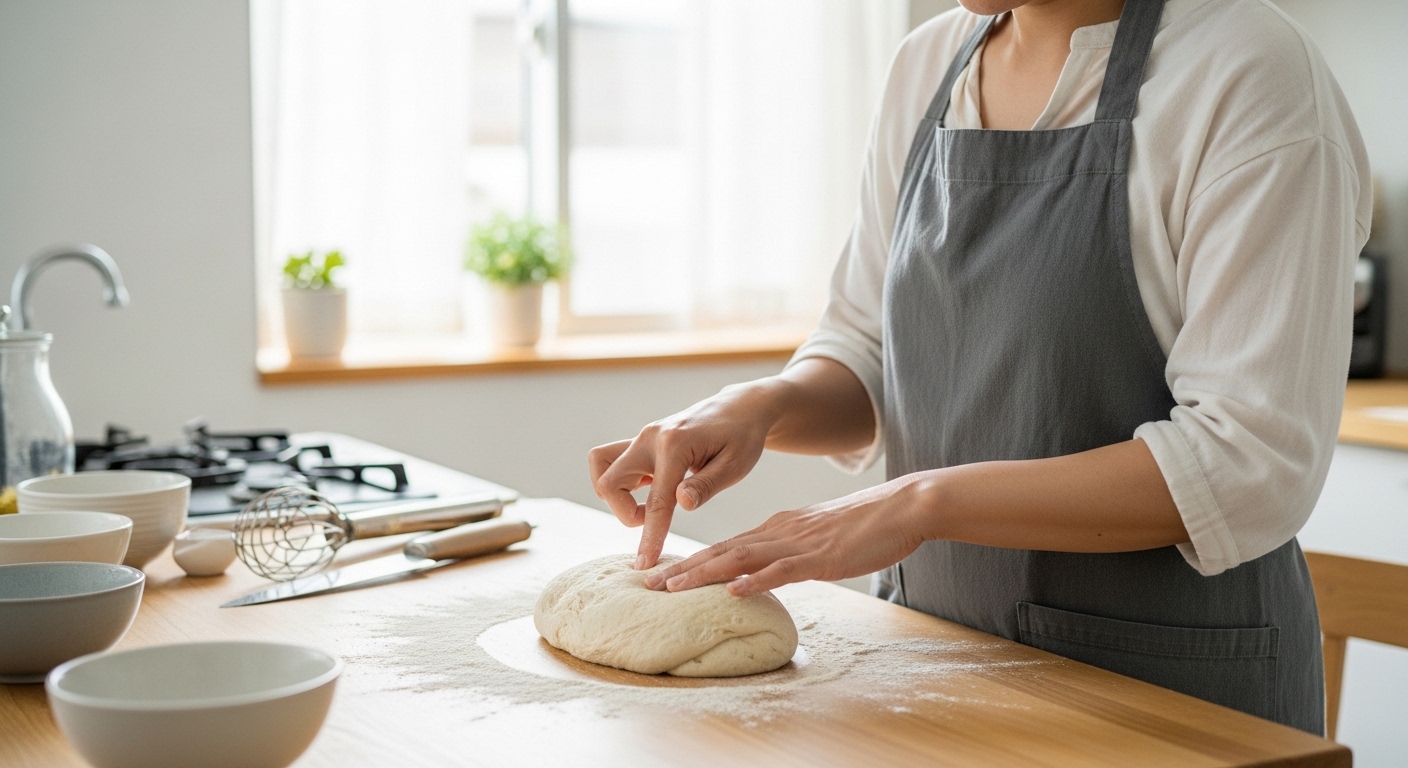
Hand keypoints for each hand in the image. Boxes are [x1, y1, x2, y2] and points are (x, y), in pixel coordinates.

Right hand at [588, 383, 781, 570]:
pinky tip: (651, 487)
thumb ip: (707, 485)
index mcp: (676, 446)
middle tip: (655, 518)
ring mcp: (642, 437)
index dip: (649, 536)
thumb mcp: (737, 464)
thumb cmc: (743, 437)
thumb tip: (681, 504)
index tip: (644, 565)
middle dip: (623, 513)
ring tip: (648, 503)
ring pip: (601, 466)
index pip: (656, 501)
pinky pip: (610, 460)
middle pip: (609, 483)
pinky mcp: (640, 441)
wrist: (739, 408)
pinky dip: (621, 481)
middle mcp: (651, 438)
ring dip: (615, 494)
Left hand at [642, 475, 932, 596]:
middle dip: (682, 568)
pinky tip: (733, 590)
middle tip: (647, 583)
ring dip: (703, 573)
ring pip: (741, 558)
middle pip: (721, 551)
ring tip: (672, 587)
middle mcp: (779, 532)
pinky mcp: (822, 557)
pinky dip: (755, 580)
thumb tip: (766, 570)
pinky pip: (783, 569)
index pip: (725, 546)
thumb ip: (791, 551)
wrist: (903, 506)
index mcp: (778, 528)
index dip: (690, 561)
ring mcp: (799, 544)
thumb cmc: (866, 526)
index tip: (661, 574)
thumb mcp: (818, 536)